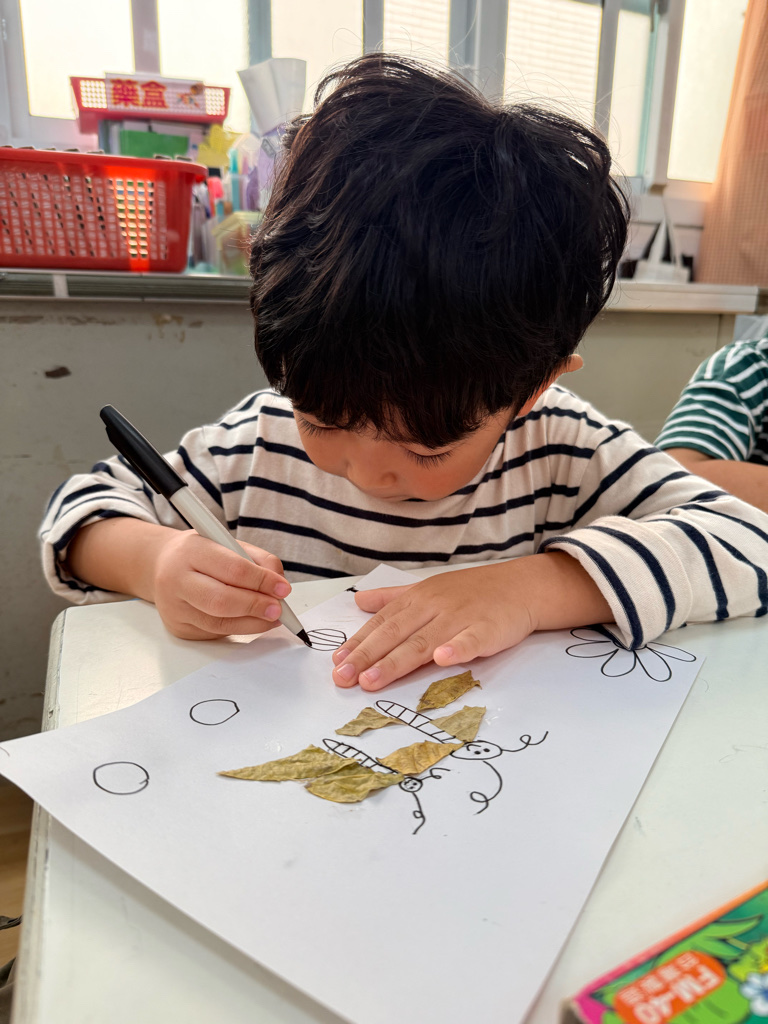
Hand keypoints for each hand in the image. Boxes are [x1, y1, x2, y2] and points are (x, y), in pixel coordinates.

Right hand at [150, 530, 291, 639]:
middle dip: (256, 607)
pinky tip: (251, 622)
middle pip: (221, 601)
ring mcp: (174, 608)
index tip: (283, 589)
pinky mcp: (179, 628)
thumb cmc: (202, 554)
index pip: (232, 569)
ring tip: (271, 618)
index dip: (261, 581)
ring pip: (219, 623)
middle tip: (279, 609)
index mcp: (191, 551)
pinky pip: (215, 633)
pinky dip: (238, 629)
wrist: (161, 566)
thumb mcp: (228, 542)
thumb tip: (279, 586)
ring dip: (252, 623)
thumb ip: (257, 560)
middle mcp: (176, 580)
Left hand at [331, 555, 612, 689]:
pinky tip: (441, 659)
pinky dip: (456, 649)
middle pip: (396, 634)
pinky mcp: (488, 629)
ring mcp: (460, 617)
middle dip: (367, 657)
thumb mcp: (428, 589)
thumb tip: (358, 601)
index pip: (383, 623)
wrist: (521, 587)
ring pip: (424, 641)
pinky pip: (470, 640)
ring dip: (396, 661)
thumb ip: (393, 598)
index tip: (337, 663)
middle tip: (343, 679)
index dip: (359, 643)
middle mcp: (434, 606)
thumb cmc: (473, 592)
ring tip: (372, 681)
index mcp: (418, 598)